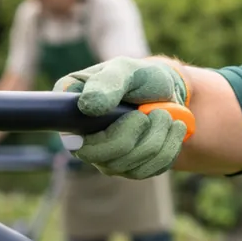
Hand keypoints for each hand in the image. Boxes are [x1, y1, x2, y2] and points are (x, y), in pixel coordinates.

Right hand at [54, 56, 188, 178]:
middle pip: (99, 154)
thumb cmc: (142, 77)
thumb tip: (87, 106)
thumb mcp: (126, 70)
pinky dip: (167, 149)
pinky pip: (146, 170)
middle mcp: (81, 139)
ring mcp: (104, 158)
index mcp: (71, 109)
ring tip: (166, 115)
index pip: (68, 132)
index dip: (99, 132)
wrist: (169, 92)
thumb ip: (107, 83)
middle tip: (157, 112)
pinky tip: (173, 131)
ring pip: (127, 164)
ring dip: (156, 138)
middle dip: (136, 132)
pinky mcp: (128, 169)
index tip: (135, 114)